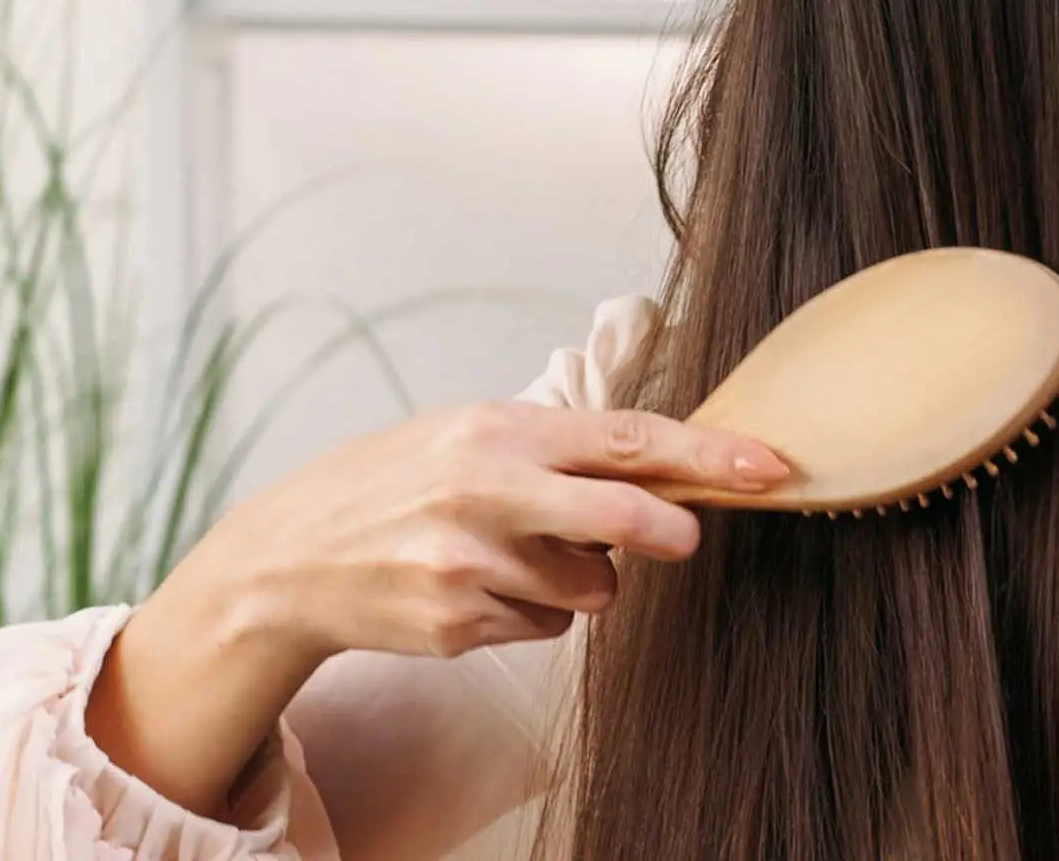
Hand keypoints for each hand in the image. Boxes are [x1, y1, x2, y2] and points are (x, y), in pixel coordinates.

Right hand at [170, 397, 791, 669]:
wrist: (290, 558)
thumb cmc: (399, 484)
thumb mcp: (471, 434)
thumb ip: (561, 449)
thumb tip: (665, 470)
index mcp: (498, 431)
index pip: (626, 437)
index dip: (707, 456)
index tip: (768, 467)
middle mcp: (486, 493)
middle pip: (619, 514)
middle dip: (668, 528)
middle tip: (687, 537)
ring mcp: (469, 564)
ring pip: (589, 586)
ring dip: (579, 578)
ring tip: (515, 555)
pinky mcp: (457, 624)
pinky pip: (545, 627)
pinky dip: (532, 613)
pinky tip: (478, 589)